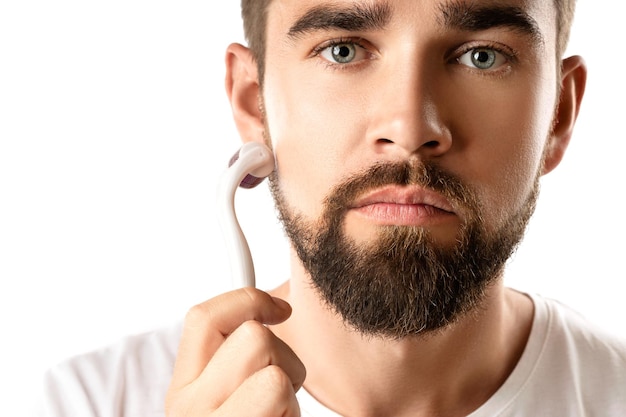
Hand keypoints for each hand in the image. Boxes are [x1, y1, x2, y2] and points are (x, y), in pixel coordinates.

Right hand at [165, 287, 305, 416]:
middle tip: (279, 388)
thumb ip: (235, 358)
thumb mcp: (228, 398)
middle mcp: (190, 407)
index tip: (280, 308)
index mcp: (183, 389)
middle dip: (282, 355)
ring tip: (281, 410)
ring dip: (292, 389)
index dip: (249, 299)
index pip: (204, 317)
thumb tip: (275, 306)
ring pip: (276, 371)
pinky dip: (294, 412)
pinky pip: (284, 399)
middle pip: (253, 336)